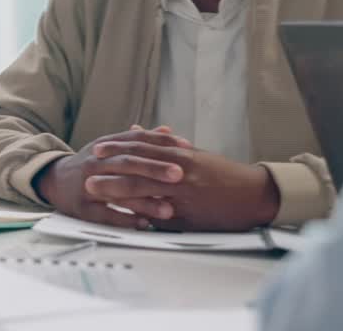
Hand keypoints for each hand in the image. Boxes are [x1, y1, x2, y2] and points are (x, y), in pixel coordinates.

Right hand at [33, 128, 192, 228]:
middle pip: (127, 163)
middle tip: (179, 174)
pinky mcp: (82, 207)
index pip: (135, 140)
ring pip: (118, 190)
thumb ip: (139, 140)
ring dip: (144, 200)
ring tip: (168, 209)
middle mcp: (96, 162)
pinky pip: (105, 214)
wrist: (54, 180)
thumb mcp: (111, 147)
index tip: (186, 147)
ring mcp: (87, 184)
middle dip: (154, 168)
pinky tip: (144, 224)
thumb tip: (168, 130)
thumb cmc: (91, 164)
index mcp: (106, 146)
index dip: (160, 142)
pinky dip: (125, 219)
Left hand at [86, 139, 279, 230]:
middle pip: (138, 168)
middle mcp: (180, 170)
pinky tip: (123, 214)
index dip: (118, 148)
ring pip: (144, 189)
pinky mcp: (189, 213)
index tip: (98, 149)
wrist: (254, 193)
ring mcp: (184, 192)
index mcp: (180, 154)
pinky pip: (160, 213)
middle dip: (110, 170)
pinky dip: (140, 212)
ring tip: (96, 190)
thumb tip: (136, 129)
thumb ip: (163, 144)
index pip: (142, 148)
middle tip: (88, 170)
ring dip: (117, 190)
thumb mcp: (193, 154)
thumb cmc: (222, 173)